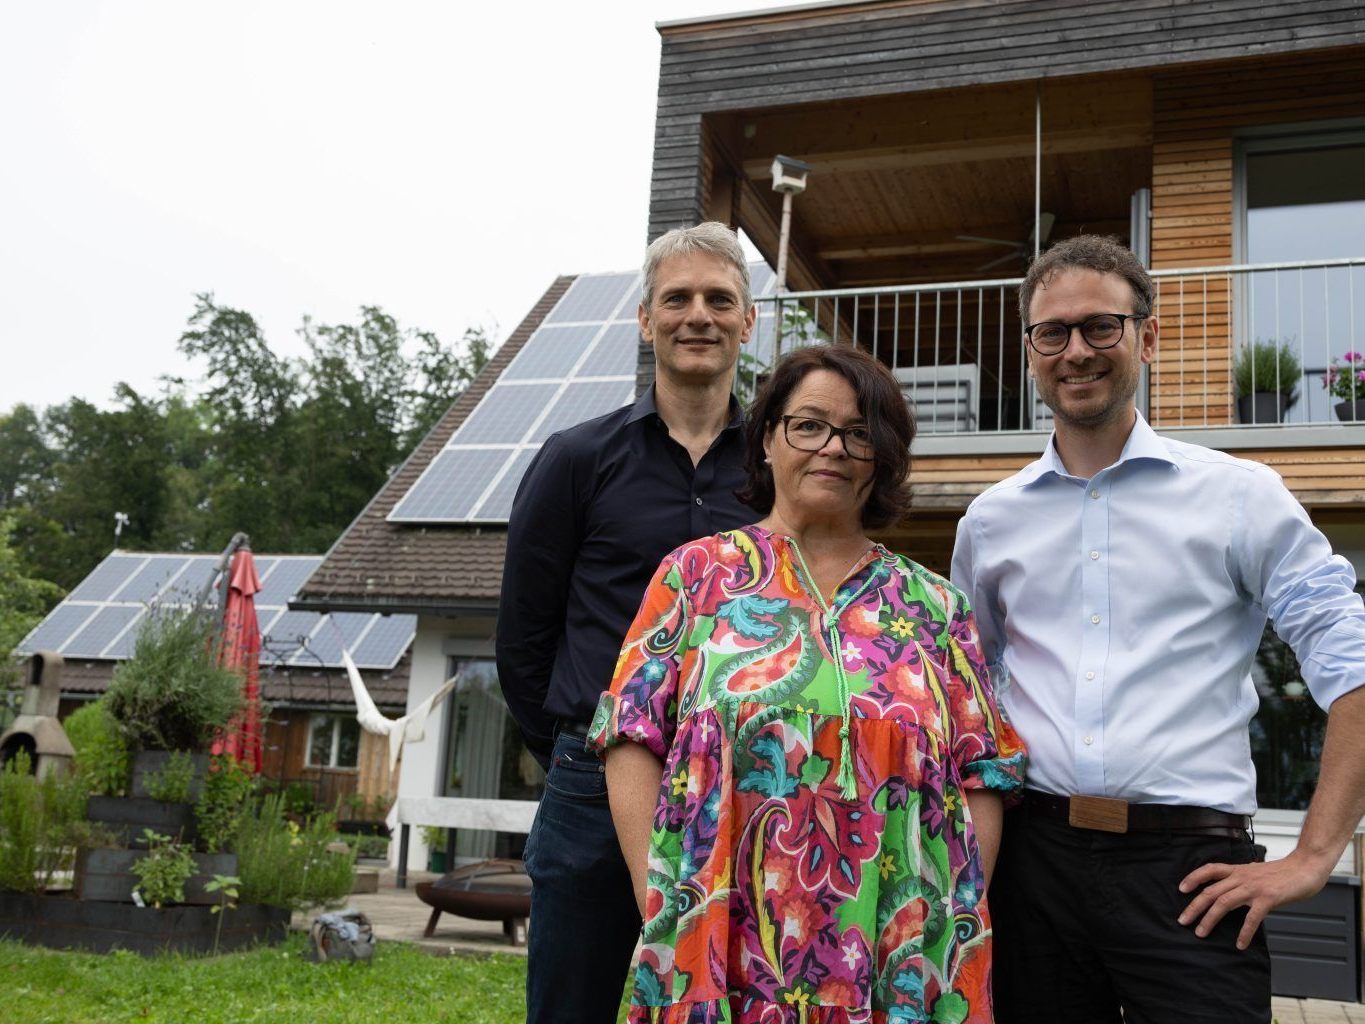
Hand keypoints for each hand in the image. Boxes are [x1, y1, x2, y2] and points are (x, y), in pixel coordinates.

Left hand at [1177, 851, 1331, 949]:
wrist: (1306, 867)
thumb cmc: (1283, 873)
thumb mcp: (1256, 872)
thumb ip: (1243, 880)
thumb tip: (1232, 890)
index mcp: (1238, 870)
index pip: (1209, 870)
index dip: (1193, 878)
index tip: (1181, 889)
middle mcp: (1242, 877)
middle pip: (1211, 891)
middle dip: (1194, 906)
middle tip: (1183, 920)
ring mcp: (1254, 887)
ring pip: (1224, 902)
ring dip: (1209, 919)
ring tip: (1201, 933)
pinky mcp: (1268, 898)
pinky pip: (1252, 917)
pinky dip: (1244, 932)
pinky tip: (1240, 943)